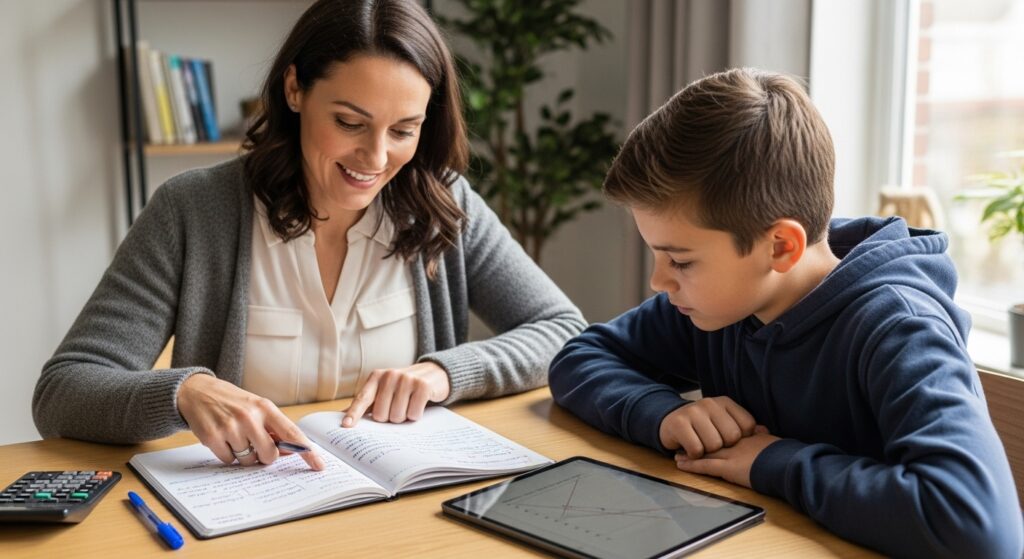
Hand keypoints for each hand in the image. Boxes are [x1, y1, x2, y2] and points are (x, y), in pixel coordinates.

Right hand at [177, 374, 324, 469]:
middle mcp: (249, 417)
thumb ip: (273, 428)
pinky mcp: (212, 437)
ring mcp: (230, 427)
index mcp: (265, 408)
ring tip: (235, 436)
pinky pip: (228, 460)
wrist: (198, 391)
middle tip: (255, 445)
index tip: (319, 465)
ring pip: (247, 460)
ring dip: (243, 455)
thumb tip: (290, 452)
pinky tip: (222, 438)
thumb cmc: (233, 402)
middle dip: (265, 457)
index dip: (307, 451)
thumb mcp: (256, 407)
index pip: (292, 433)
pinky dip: (227, 454)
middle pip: (269, 455)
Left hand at [342, 362, 450, 426]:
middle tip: (397, 408)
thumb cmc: (404, 387)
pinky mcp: (422, 386)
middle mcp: (390, 375)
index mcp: (376, 377)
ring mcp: (407, 379)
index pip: (362, 398)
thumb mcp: (384, 390)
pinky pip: (413, 414)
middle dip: (389, 418)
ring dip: (403, 417)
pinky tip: (419, 405)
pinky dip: (416, 415)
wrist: (434, 373)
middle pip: (380, 415)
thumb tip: (342, 417)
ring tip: (408, 405)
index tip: (346, 425)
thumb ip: (366, 402)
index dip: (354, 413)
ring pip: (397, 416)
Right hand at [659, 396, 757, 458]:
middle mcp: (710, 403)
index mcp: (725, 402)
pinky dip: (694, 455)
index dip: (742, 439)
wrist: (669, 422)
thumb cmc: (702, 426)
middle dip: (724, 447)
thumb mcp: (723, 421)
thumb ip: (743, 426)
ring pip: (714, 445)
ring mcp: (693, 412)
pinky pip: (696, 450)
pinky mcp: (679, 423)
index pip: (747, 425)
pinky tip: (690, 449)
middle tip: (713, 444)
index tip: (729, 440)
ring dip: (708, 452)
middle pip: (732, 437)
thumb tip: (764, 432)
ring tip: (701, 445)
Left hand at [675, 429, 778, 487]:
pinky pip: (706, 466)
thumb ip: (762, 436)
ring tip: (677, 454)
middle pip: (710, 440)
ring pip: (705, 452)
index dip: (710, 433)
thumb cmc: (783, 455)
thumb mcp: (771, 441)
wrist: (786, 463)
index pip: (722, 432)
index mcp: (746, 436)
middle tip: (684, 442)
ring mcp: (730, 454)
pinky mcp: (728, 468)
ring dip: (690, 454)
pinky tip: (681, 464)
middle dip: (696, 442)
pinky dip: (692, 465)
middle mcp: (735, 443)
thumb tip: (761, 430)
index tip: (701, 432)